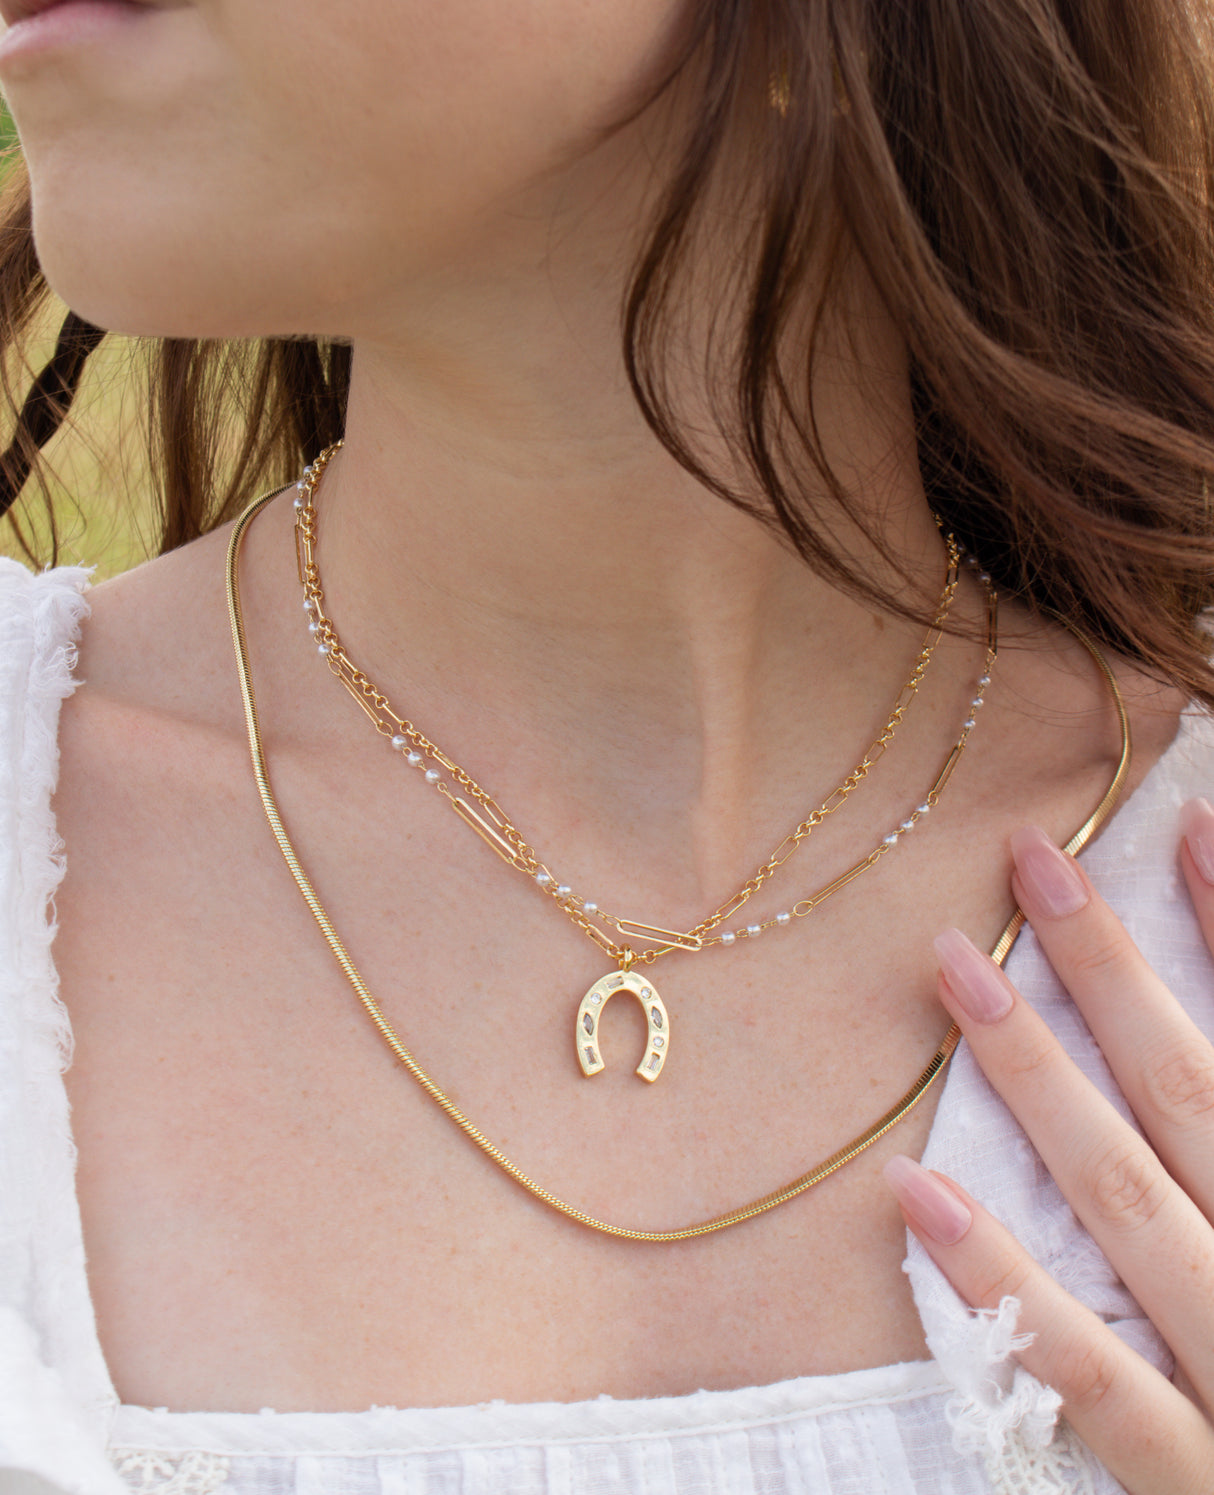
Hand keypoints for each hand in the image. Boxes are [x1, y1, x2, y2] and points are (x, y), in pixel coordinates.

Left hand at [883, 803, 1213, 1494]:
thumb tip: (1181, 1054)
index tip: (1180, 823)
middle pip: (1190, 1091)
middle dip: (1112, 968)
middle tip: (1031, 857)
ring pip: (1126, 1196)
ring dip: (1038, 1074)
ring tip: (955, 966)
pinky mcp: (1185, 1472)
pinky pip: (1085, 1370)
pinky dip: (1004, 1277)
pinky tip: (916, 1189)